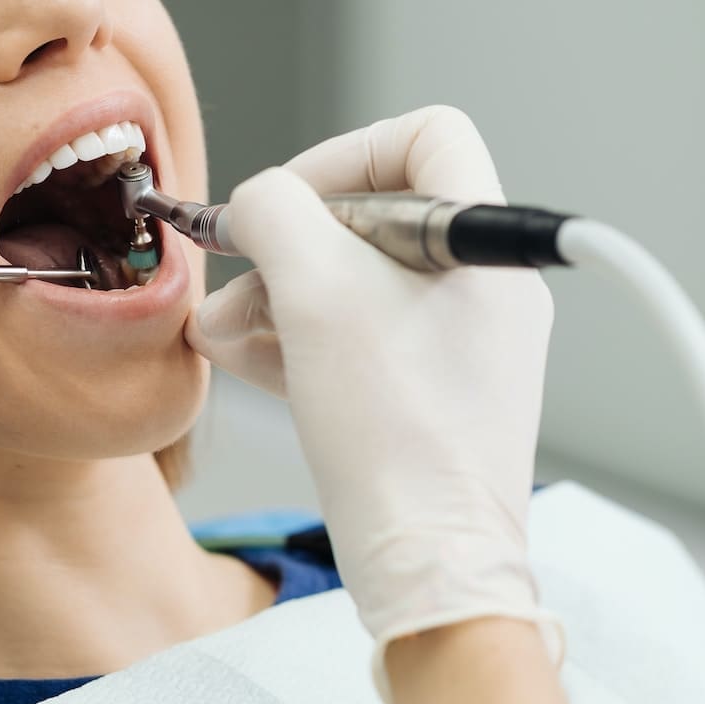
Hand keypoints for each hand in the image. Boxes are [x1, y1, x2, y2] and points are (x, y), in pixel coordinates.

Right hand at [186, 106, 560, 690]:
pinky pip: (359, 342)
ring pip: (357, 285)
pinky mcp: (430, 401)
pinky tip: (241, 359)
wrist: (431, 566)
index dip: (343, 153)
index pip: (426, 137)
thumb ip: (275, 216)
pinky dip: (299, 341)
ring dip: (277, 295)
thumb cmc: (393, 434)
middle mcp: (484, 291)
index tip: (286, 204)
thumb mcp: (316, 294)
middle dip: (290, 242)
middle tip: (239, 276)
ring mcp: (460, 350)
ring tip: (220, 331)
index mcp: (482, 247)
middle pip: (376, 217)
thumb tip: (254, 203)